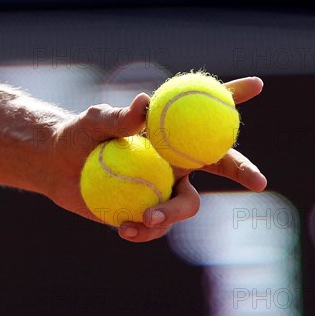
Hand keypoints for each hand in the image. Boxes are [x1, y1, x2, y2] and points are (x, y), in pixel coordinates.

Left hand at [46, 77, 266, 241]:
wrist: (55, 168)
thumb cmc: (77, 136)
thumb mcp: (94, 122)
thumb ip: (119, 117)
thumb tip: (143, 101)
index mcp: (167, 134)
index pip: (202, 112)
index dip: (232, 97)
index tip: (257, 85)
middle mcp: (173, 160)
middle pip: (218, 164)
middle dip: (243, 171)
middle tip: (259, 182)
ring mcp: (163, 188)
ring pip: (187, 205)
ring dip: (171, 214)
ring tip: (144, 219)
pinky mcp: (147, 213)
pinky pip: (158, 227)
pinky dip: (145, 231)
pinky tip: (124, 230)